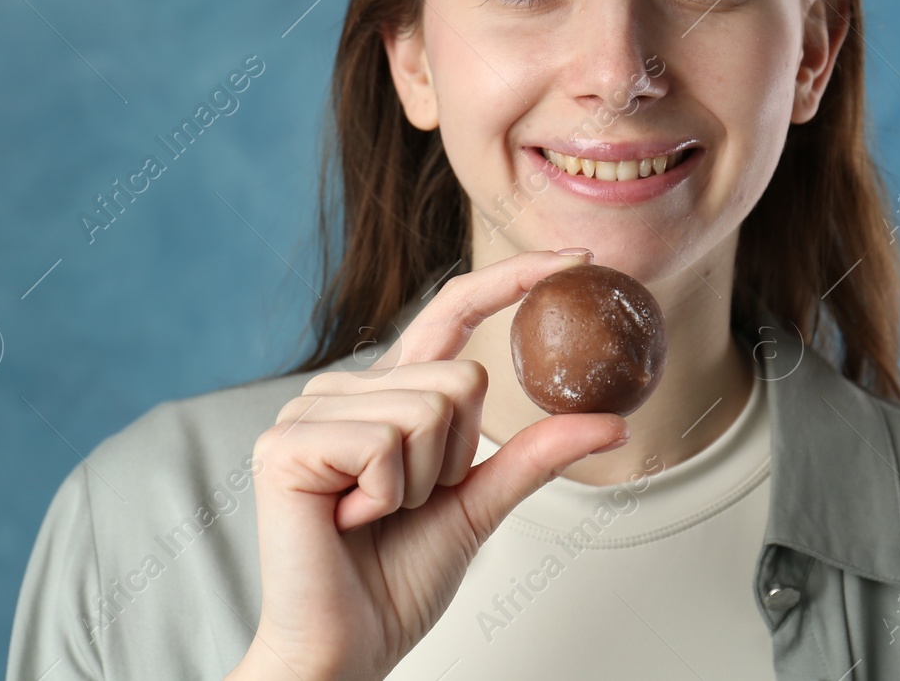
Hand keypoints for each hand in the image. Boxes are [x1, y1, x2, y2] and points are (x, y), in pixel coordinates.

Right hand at [228, 250, 629, 680]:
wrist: (347, 647)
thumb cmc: (396, 579)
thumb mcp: (480, 505)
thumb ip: (534, 456)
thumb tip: (612, 423)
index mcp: (388, 393)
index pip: (454, 309)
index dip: (512, 278)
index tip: (577, 258)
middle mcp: (345, 389)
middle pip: (459, 376)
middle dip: (457, 457)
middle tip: (411, 504)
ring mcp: (309, 411)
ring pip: (429, 407)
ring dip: (422, 482)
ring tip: (376, 514)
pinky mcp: (287, 442)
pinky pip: (385, 441)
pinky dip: (387, 495)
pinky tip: (349, 519)